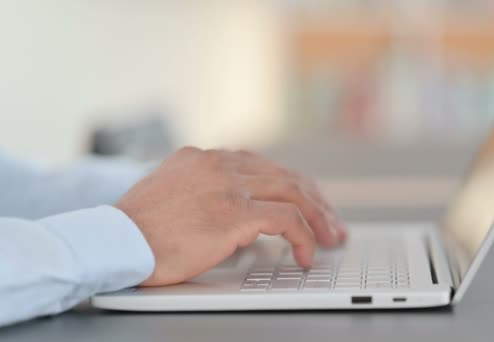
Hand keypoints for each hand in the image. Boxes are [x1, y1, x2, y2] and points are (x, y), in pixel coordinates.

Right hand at [115, 147, 346, 286]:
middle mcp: (221, 164)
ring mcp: (229, 185)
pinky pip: (286, 221)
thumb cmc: (136, 227)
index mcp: (205, 158)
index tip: (307, 202)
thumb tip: (226, 209)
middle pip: (285, 176)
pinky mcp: (235, 212)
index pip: (263, 165)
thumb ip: (199, 189)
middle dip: (315, 200)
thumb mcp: (168, 193)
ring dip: (319, 217)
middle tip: (331, 222)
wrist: (114, 240)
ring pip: (293, 193)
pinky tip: (306, 255)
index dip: (291, 185)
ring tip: (331, 238)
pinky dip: (304, 237)